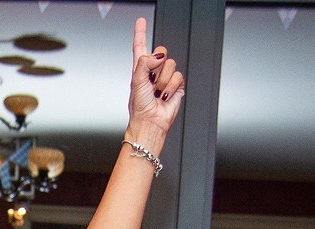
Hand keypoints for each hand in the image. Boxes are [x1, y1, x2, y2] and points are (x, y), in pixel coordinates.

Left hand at [126, 17, 184, 140]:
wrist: (150, 122)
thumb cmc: (139, 106)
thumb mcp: (136, 80)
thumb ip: (144, 62)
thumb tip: (159, 55)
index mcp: (140, 69)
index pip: (140, 46)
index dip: (141, 33)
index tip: (140, 21)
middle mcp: (153, 71)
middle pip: (161, 51)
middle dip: (158, 64)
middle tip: (151, 79)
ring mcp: (165, 78)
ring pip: (171, 64)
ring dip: (162, 80)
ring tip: (156, 93)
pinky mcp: (176, 86)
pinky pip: (178, 76)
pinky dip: (170, 87)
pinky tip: (164, 96)